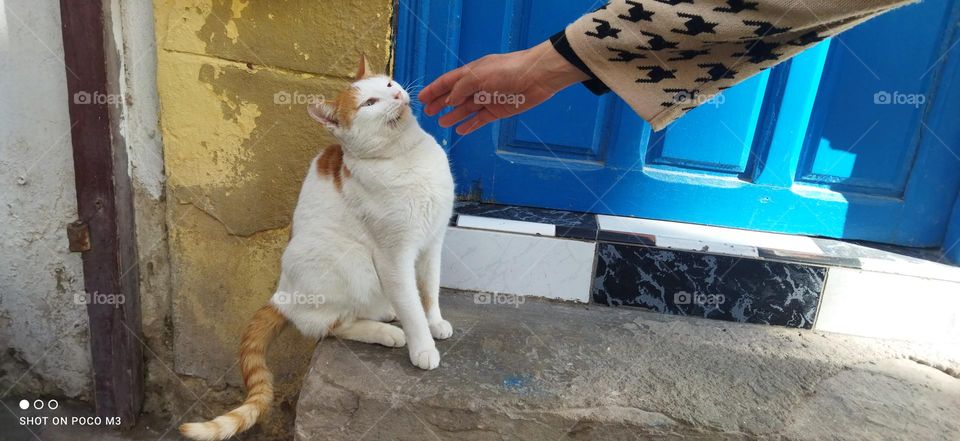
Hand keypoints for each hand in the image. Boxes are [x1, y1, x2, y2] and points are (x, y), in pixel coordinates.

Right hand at [418, 40, 589, 134]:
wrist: (536, 77)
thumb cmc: (507, 71)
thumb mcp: (479, 76)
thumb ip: (461, 88)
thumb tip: (449, 99)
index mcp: (472, 72)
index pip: (448, 81)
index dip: (434, 89)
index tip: (421, 98)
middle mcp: (478, 85)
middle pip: (455, 95)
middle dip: (441, 103)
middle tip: (428, 112)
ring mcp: (487, 99)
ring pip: (465, 109)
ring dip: (453, 115)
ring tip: (441, 122)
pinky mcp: (498, 111)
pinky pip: (480, 119)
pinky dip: (470, 124)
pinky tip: (460, 130)